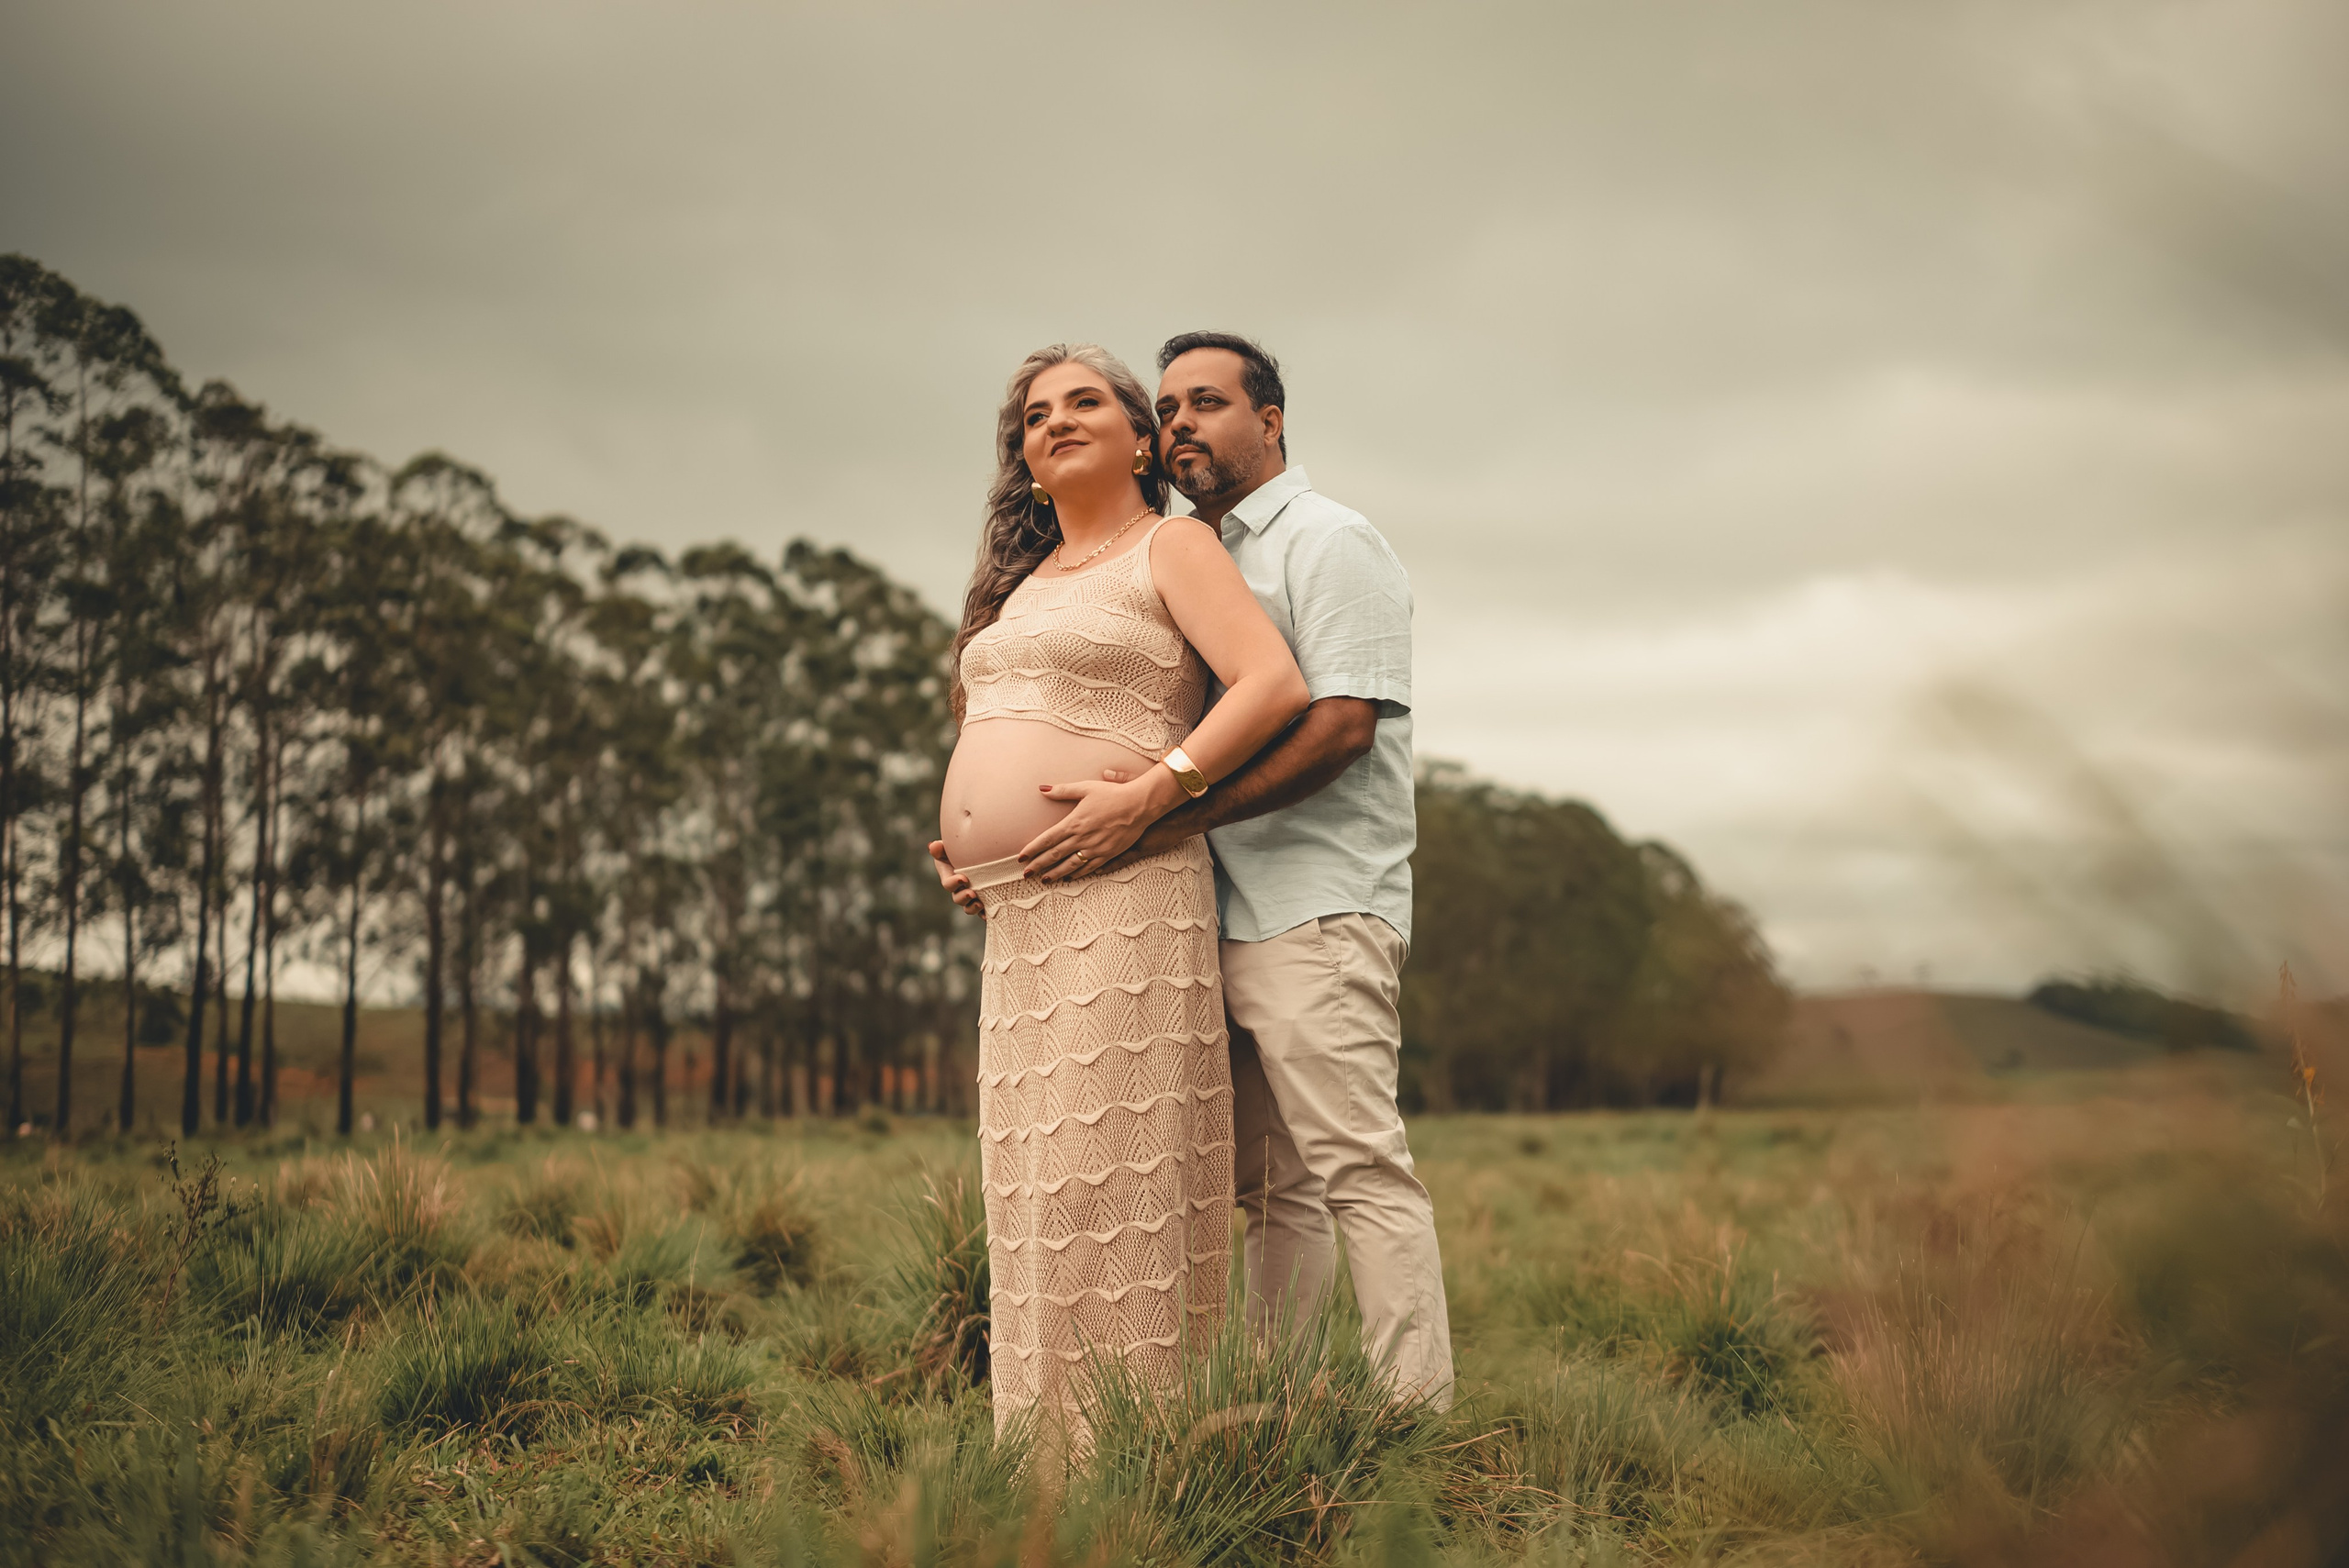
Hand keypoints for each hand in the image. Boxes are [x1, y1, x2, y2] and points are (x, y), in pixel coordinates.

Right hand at [928, 840, 983, 917]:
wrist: (980, 854)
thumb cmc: (961, 849)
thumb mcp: (950, 847)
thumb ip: (941, 848)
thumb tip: (934, 846)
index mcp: (950, 876)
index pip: (948, 884)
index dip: (954, 883)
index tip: (963, 878)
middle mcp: (959, 889)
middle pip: (957, 898)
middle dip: (963, 897)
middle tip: (972, 893)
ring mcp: (970, 895)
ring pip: (968, 907)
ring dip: (972, 908)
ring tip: (980, 904)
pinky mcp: (982, 900)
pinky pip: (981, 911)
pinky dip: (984, 914)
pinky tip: (988, 915)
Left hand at [1019, 768, 1180, 881]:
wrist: (1139, 805)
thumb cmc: (1113, 794)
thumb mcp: (1086, 788)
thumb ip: (1063, 790)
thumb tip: (1042, 789)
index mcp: (1074, 823)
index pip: (1047, 840)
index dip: (1032, 850)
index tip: (1021, 858)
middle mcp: (1082, 838)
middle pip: (1055, 856)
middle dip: (1038, 866)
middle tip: (1026, 874)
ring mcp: (1095, 848)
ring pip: (1070, 865)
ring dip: (1055, 873)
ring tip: (1044, 879)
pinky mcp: (1108, 854)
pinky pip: (1089, 868)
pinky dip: (1077, 874)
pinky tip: (1069, 878)